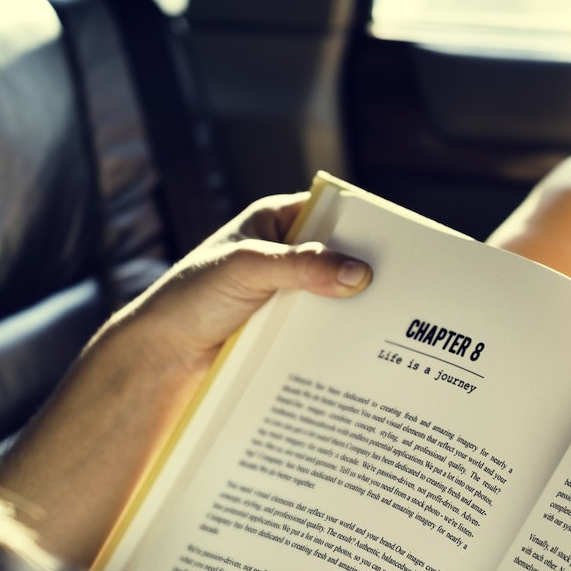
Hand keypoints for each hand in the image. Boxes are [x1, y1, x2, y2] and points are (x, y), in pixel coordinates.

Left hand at [0, 194, 370, 566]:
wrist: (159, 357)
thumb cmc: (189, 299)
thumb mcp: (246, 270)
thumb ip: (301, 266)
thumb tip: (360, 273)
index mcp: (274, 221)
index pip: (333, 213)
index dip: (367, 227)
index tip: (405, 246)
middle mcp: (283, 253)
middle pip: (340, 256)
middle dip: (369, 273)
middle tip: (411, 292)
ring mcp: (285, 294)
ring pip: (333, 296)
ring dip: (357, 310)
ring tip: (397, 327)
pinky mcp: (282, 330)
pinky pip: (321, 328)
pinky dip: (340, 337)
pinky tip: (366, 352)